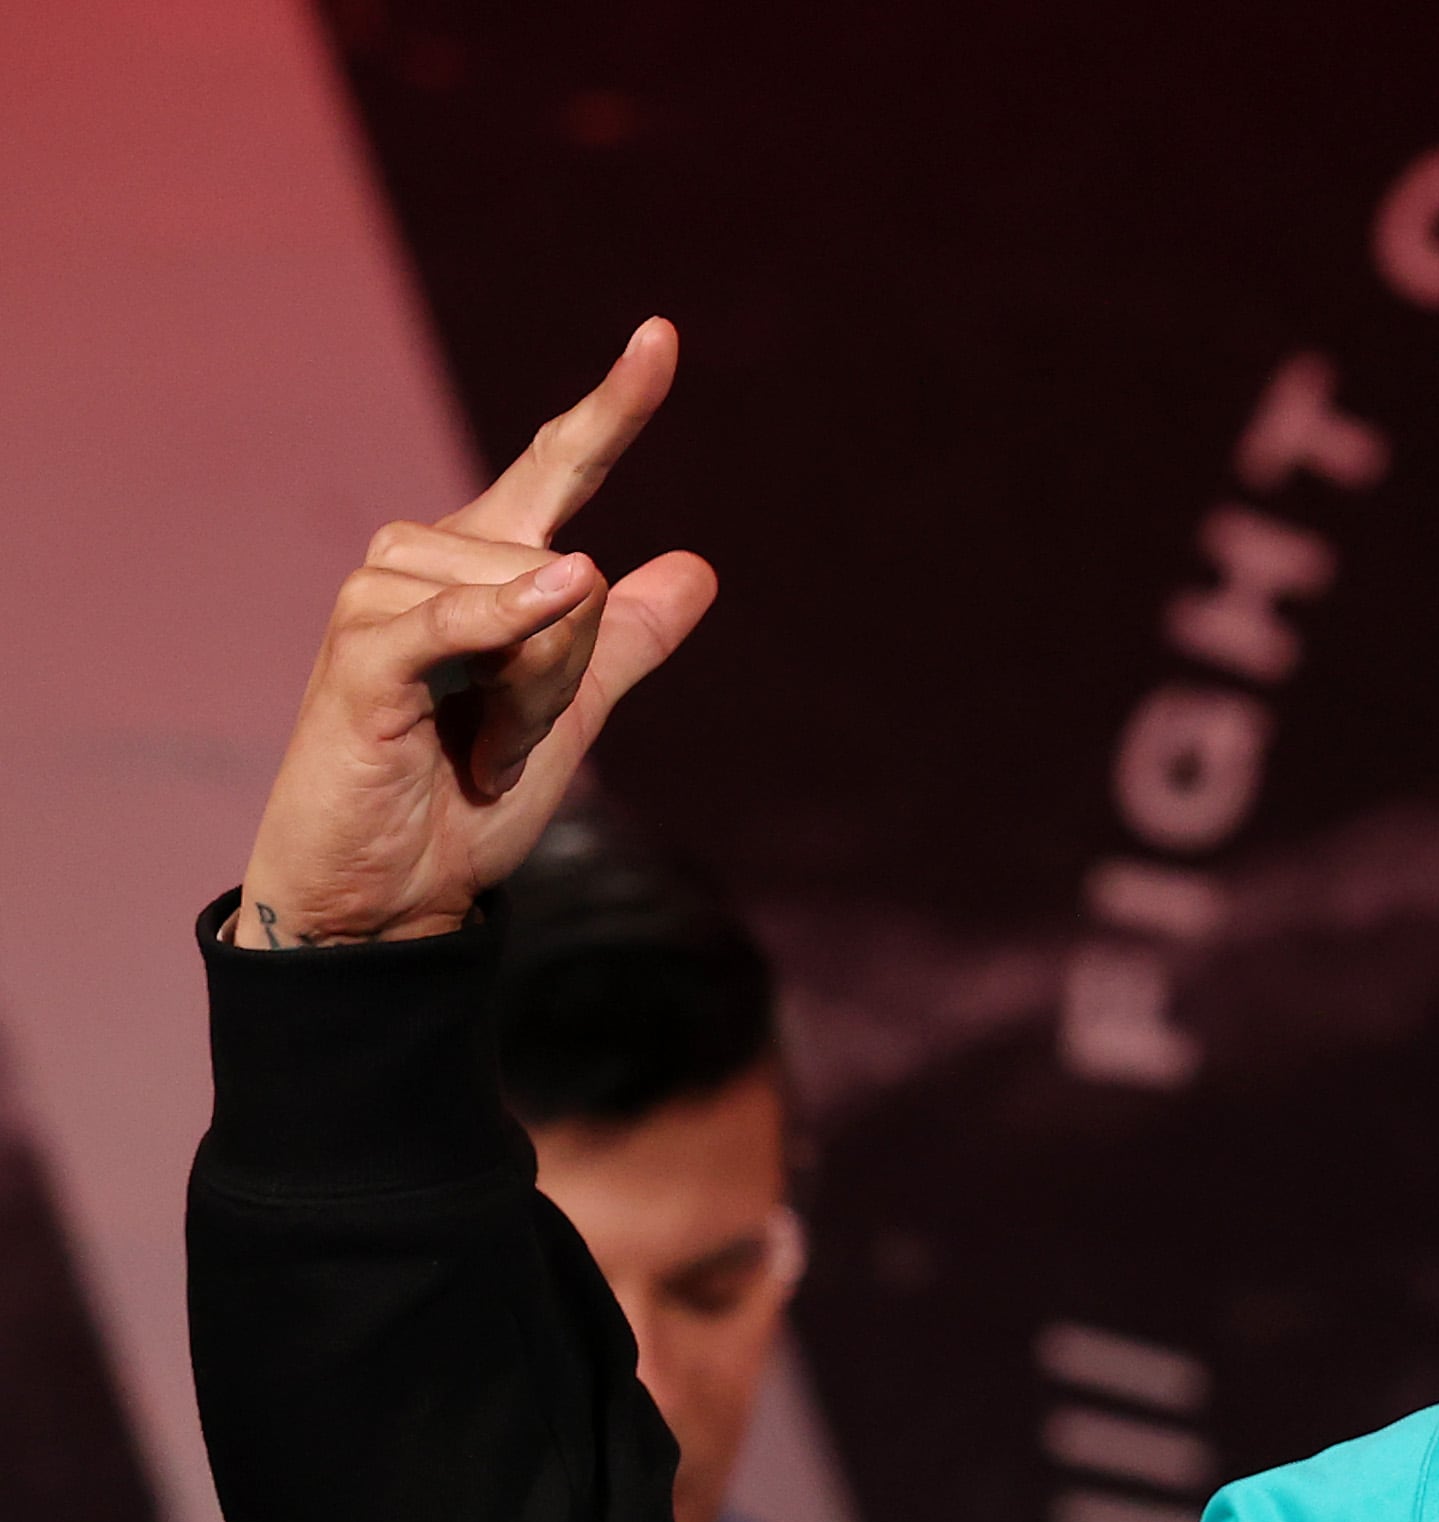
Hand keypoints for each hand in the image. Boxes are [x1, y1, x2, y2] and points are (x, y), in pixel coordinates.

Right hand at [230, 319, 719, 948]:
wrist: (394, 889)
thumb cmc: (462, 797)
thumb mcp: (571, 712)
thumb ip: (627, 641)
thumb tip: (696, 567)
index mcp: (486, 565)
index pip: (559, 466)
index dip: (613, 406)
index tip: (661, 335)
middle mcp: (428, 557)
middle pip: (576, 570)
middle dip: (570, 678)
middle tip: (500, 742)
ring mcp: (385, 594)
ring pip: (538, 603)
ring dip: (532, 702)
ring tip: (468, 749)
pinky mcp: (363, 649)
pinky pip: (464, 619)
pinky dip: (503, 635)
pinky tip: (522, 639)